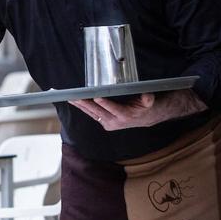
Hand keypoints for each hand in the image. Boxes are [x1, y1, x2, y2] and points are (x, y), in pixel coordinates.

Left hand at [69, 89, 205, 131]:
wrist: (145, 118)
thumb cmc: (146, 106)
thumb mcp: (150, 101)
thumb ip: (148, 99)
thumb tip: (147, 96)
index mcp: (126, 116)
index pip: (114, 109)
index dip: (105, 103)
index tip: (97, 97)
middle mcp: (115, 121)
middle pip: (99, 111)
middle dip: (86, 104)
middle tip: (76, 97)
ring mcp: (108, 123)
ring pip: (92, 113)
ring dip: (81, 106)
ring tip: (70, 98)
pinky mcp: (104, 122)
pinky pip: (91, 114)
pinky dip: (82, 108)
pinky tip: (74, 101)